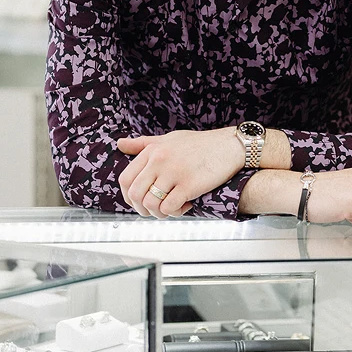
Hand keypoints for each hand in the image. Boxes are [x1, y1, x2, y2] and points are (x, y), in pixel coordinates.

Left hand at [117, 128, 242, 217]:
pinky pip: (169, 208)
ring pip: (151, 204)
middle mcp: (160, 159)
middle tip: (155, 210)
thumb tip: (119, 144)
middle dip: (142, 209)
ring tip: (171, 208)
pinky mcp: (189, 184)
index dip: (129, 197)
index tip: (140, 202)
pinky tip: (185, 206)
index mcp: (153, 150)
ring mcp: (174, 172)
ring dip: (158, 213)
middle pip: (135, 195)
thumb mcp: (170, 138)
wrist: (231, 146)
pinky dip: (174, 212)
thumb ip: (144, 143)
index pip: (125, 179)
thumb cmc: (201, 144)